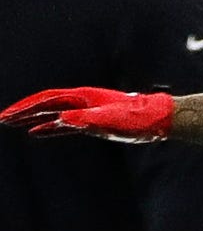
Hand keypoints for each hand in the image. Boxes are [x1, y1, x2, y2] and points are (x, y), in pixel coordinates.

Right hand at [2, 86, 175, 141]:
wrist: (159, 120)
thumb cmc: (137, 119)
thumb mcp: (112, 120)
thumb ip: (87, 120)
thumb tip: (61, 119)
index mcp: (82, 97)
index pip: (46, 100)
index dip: (25, 107)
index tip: (6, 115)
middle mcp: (80, 102)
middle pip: (44, 104)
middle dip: (22, 111)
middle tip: (1, 119)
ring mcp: (85, 111)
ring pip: (51, 113)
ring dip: (31, 118)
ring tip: (11, 124)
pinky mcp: (92, 123)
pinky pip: (63, 124)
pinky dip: (48, 127)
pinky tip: (36, 132)